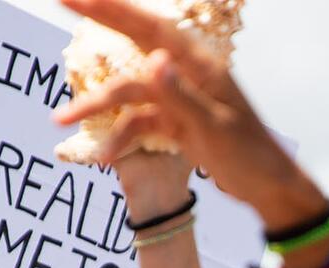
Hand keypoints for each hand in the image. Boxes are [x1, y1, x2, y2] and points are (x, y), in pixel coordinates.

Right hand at [53, 0, 322, 224]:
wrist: (268, 187)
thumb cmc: (251, 155)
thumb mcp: (215, 127)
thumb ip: (182, 95)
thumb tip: (153, 61)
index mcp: (200, 66)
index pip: (151, 28)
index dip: (114, 9)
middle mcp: (185, 74)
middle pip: (135, 43)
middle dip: (99, 23)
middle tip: (60, 1)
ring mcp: (177, 98)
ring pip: (128, 92)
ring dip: (96, 105)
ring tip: (60, 120)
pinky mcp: (174, 122)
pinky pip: (138, 123)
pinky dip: (121, 138)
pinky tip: (106, 157)